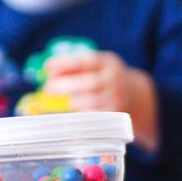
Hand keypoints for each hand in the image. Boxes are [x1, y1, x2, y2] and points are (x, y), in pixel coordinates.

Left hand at [44, 50, 159, 150]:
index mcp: (108, 63)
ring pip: (91, 103)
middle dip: (65, 85)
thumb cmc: (103, 78)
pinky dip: (78, 118)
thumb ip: (73, 68)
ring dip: (71, 102)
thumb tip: (49, 72)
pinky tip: (67, 117)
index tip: (47, 65)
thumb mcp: (94, 66)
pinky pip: (93, 119)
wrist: (133, 95)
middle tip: (47, 88)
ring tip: (60, 102)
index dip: (65, 63)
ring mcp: (116, 99)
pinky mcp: (114, 117)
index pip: (86, 61)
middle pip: (89, 83)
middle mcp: (115, 80)